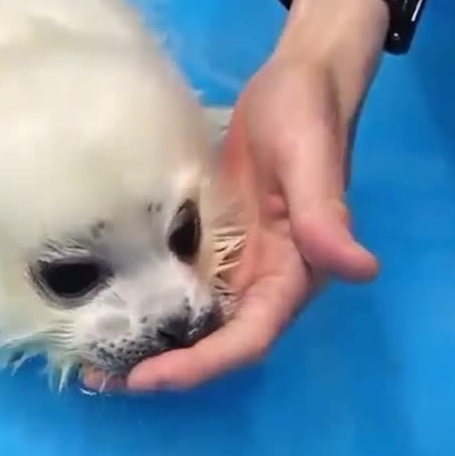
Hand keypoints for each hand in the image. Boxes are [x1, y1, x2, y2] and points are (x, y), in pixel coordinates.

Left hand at [86, 0, 389, 391]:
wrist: (299, 78)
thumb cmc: (308, 115)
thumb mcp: (312, 161)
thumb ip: (326, 216)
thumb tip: (361, 270)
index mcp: (294, 273)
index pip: (249, 338)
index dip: (202, 364)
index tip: (150, 378)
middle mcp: (265, 280)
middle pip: (216, 342)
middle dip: (165, 367)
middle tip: (101, 377)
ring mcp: (238, 263)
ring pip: (195, 321)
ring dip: (151, 344)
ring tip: (93, 359)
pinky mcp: (215, 242)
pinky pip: (182, 285)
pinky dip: (150, 304)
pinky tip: (109, 307)